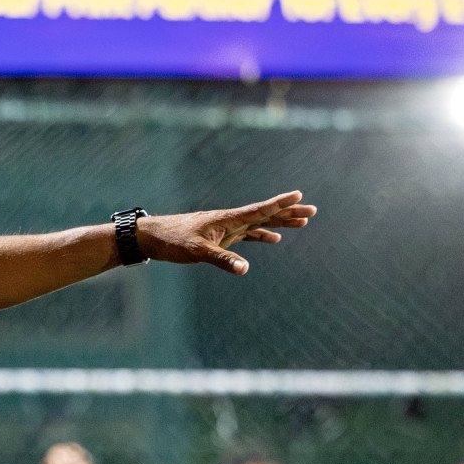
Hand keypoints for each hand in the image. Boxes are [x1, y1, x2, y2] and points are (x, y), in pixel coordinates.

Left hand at [136, 191, 316, 275]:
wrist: (151, 237)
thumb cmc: (171, 241)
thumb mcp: (197, 252)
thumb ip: (221, 259)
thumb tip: (245, 269)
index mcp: (227, 219)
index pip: (259, 210)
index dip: (279, 203)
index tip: (299, 194)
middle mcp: (229, 220)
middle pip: (265, 215)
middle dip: (288, 212)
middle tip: (312, 210)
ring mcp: (225, 228)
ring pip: (259, 224)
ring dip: (279, 223)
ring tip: (302, 222)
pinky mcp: (219, 236)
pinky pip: (246, 235)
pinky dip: (261, 236)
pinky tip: (273, 239)